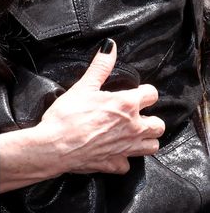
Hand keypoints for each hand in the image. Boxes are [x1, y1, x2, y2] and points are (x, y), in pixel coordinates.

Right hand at [0, 41, 164, 192]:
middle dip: (150, 119)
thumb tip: (110, 47)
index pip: (152, 94)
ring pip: (151, 146)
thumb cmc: (67, 116)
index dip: (144, 93)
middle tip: (135, 117)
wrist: (53, 146)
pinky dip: (123, 160)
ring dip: (145, 140)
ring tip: (131, 135)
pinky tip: (113, 153)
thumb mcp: (83, 86)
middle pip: (158, 125)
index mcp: (127, 104)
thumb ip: (100, 67)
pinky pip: (127, 164)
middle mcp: (133, 127)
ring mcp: (126, 148)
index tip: (134, 94)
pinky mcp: (114, 164)